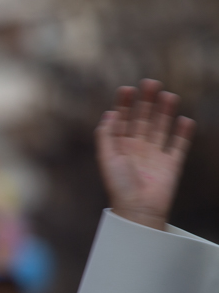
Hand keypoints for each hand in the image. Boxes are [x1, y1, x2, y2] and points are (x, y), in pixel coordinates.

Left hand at [95, 79, 195, 229]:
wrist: (137, 209)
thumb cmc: (118, 185)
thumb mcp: (106, 158)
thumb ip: (106, 136)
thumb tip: (109, 113)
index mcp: (119, 146)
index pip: (122, 120)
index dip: (124, 104)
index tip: (126, 89)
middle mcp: (137, 148)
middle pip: (142, 119)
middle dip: (145, 101)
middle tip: (150, 83)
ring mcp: (155, 155)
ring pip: (161, 128)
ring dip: (164, 111)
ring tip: (168, 95)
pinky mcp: (171, 164)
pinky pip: (179, 146)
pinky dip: (183, 133)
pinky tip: (185, 120)